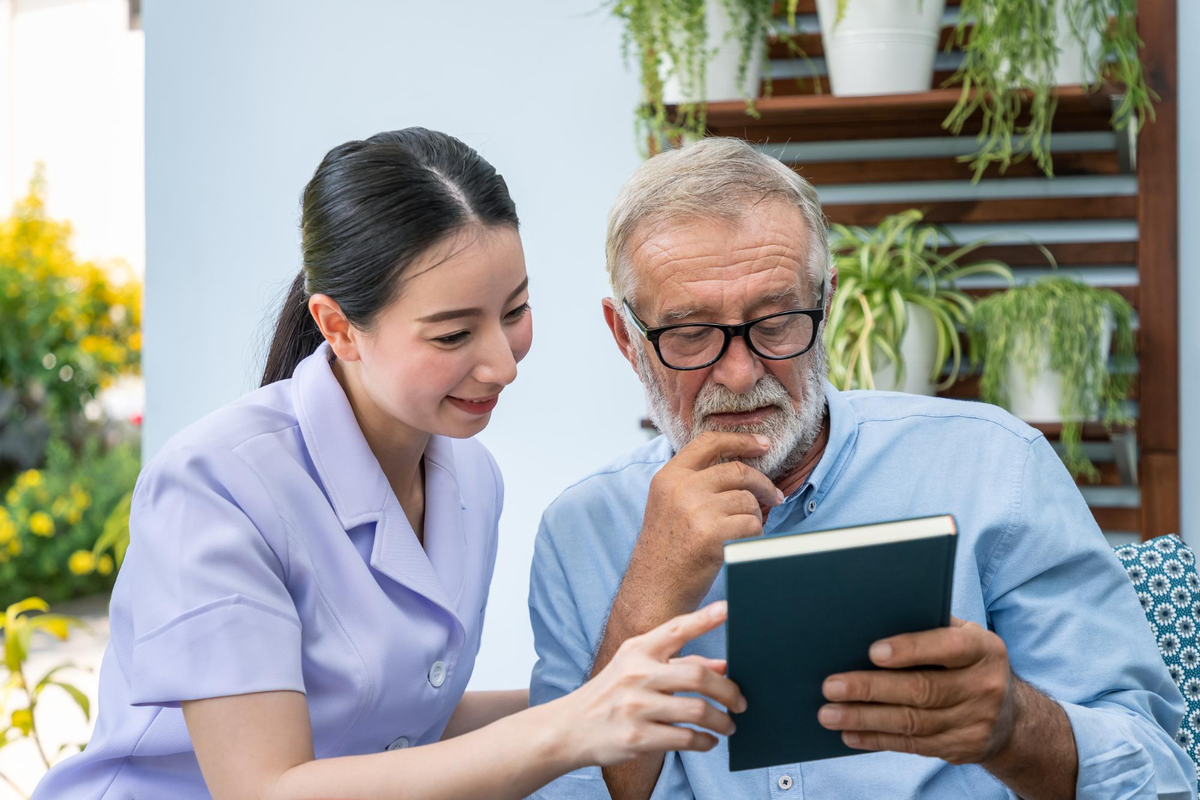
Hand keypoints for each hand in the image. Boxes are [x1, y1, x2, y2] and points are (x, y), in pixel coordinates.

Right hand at [556, 601, 746, 768]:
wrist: (569, 728)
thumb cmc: (610, 695)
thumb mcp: (636, 670)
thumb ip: (678, 665)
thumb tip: (723, 667)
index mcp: (637, 651)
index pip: (675, 629)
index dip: (704, 618)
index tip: (728, 609)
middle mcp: (636, 674)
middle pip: (698, 675)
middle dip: (728, 691)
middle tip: (741, 702)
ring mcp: (636, 706)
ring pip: (697, 711)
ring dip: (721, 721)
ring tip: (728, 726)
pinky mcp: (636, 737)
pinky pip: (685, 738)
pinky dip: (704, 742)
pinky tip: (708, 741)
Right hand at [635, 432, 784, 612]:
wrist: (654, 589)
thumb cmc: (667, 550)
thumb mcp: (668, 504)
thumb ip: (694, 481)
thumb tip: (742, 467)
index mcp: (669, 476)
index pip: (709, 442)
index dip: (741, 440)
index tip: (763, 444)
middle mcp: (681, 488)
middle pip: (738, 471)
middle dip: (763, 484)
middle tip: (774, 496)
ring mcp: (696, 510)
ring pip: (748, 500)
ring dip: (753, 517)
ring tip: (740, 532)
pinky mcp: (711, 534)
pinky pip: (752, 524)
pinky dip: (754, 536)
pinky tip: (740, 545)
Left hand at [817, 617, 1019, 764]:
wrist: (1011, 716)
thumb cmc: (968, 661)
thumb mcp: (964, 636)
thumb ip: (929, 626)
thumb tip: (872, 618)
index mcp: (984, 649)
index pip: (947, 647)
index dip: (910, 649)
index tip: (872, 652)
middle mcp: (984, 687)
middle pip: (922, 690)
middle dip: (871, 688)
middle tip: (831, 686)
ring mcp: (975, 722)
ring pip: (912, 722)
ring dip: (865, 718)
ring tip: (828, 713)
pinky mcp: (961, 749)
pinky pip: (913, 745)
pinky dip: (877, 739)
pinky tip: (849, 733)